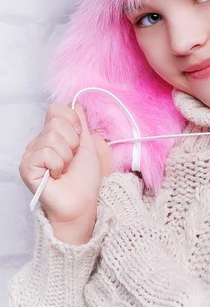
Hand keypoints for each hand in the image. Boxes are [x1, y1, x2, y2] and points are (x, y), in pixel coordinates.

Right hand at [19, 102, 112, 242]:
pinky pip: (45, 153)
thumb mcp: (87, 144)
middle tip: (71, 160)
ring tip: (64, 169)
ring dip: (66, 156)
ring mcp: (31, 154)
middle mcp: (39, 142)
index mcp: (53, 134)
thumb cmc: (85, 179)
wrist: (81, 203)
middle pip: (56, 123)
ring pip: (52, 138)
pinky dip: (57, 165)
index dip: (72, 120)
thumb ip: (80, 123)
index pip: (56, 109)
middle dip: (72, 142)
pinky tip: (55, 176)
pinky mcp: (26, 166)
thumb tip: (76, 103)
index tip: (79, 139)